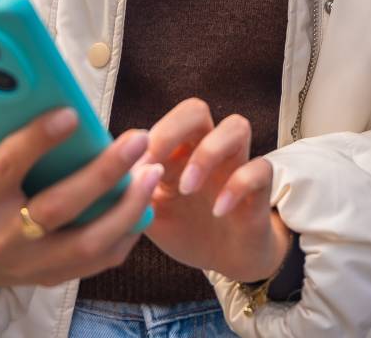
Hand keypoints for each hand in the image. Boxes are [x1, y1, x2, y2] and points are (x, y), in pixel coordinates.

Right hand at [0, 92, 161, 288]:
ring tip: (151, 170)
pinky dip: (126, 235)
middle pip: (58, 208)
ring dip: (126, 208)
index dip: (36, 142)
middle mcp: (1, 240)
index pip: (5, 170)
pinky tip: (146, 203)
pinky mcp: (52, 278)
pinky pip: (98, 262)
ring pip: (87, 242)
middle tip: (136, 139)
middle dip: (102, 173)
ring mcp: (30, 265)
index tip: (70, 113)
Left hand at [140, 98, 291, 283]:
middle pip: (196, 109)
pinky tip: (218, 210)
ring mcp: (236, 166)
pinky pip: (260, 168)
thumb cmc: (187, 230)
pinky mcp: (259, 189)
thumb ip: (131, 196)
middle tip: (155, 166)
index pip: (162, 121)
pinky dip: (238, 185)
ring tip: (187, 188)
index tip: (128, 170)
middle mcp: (207, 150)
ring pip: (236, 125)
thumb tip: (109, 177)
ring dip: (206, 153)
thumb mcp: (151, 216)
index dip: (145, 139)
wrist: (226, 260)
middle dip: (172, 130)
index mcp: (178, 152)